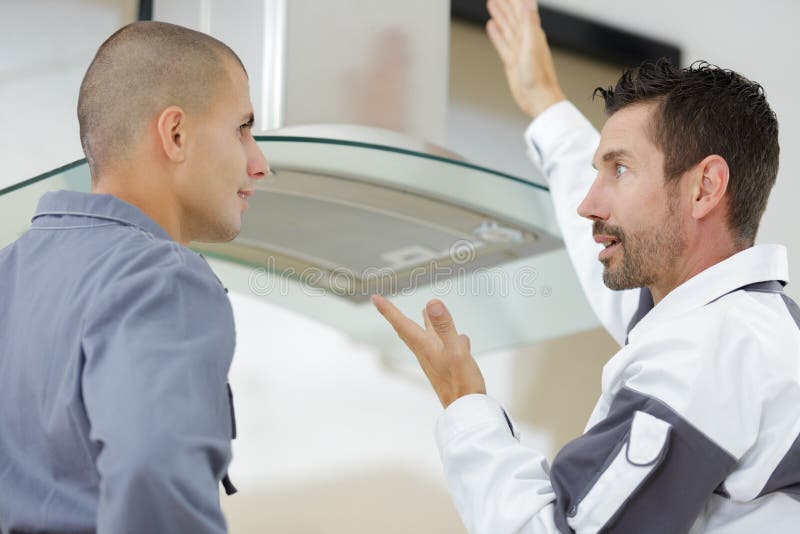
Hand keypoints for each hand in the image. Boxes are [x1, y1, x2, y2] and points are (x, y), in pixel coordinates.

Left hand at [371, 295, 485, 407]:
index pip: (402, 324)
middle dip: (398, 316)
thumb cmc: (462, 384)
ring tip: (425, 313)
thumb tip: (432, 303)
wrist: (467, 412)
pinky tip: (461, 338)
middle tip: (386, 305)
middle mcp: (427, 354)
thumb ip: (445, 327)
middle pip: (409, 331)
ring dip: (424, 324)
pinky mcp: (448, 369)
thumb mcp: (456, 351)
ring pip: (427, 339)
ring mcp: (437, 362)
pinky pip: (445, 348)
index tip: (374, 298)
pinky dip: (449, 339)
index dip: (388, 310)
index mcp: (425, 347)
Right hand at [487, 0, 565, 117]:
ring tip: (492, 3)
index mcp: (532, 33)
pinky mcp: (512, 61)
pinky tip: (492, 27)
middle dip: (505, 3)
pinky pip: (502, 42)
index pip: (520, 8)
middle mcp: (526, 39)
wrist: (538, 98)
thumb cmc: (538, 76)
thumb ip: (529, 23)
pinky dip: (496, 33)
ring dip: (500, 15)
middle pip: (512, 15)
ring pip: (506, 27)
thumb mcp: (532, 45)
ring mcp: (518, 50)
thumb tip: (527, 3)